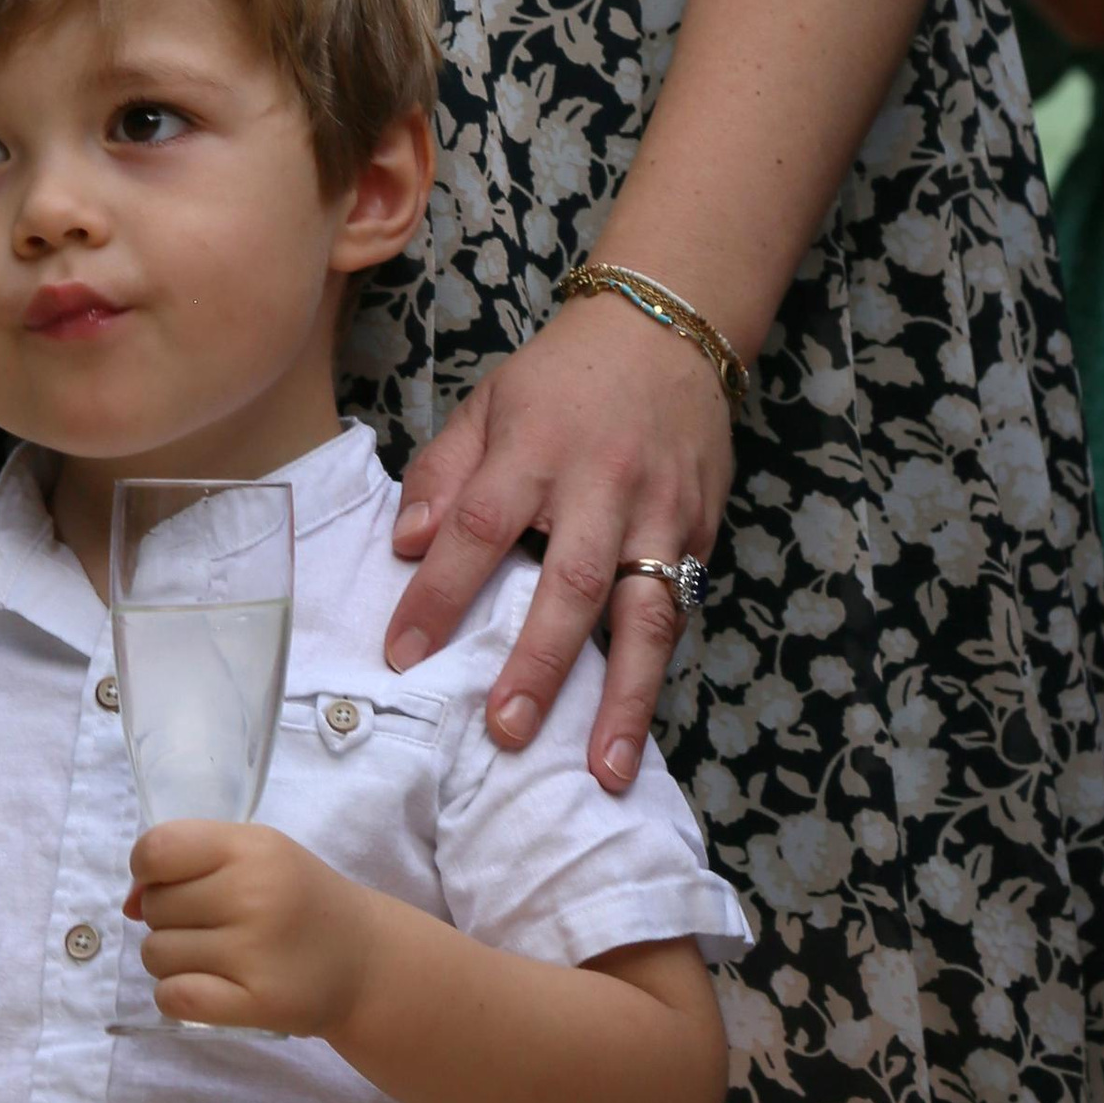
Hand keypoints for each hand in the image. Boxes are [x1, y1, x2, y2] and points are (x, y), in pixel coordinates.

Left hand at [126, 819, 373, 1036]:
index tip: (166, 883)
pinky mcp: (256, 1004)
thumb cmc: (297, 898)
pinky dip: (176, 995)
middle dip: (165, 917)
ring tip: (211, 955)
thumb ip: (190, 861)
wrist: (362, 958)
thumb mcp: (255, 856)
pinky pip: (174, 997)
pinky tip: (204, 986)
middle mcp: (252, 895)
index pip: (157, 849)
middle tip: (207, 923)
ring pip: (156, 954)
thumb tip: (127, 901)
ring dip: (171, 958)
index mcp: (250, 848)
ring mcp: (254, 952)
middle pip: (154, 907)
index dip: (146, 869)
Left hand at [384, 293, 731, 790]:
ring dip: (625, 697)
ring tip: (603, 771)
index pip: (478, 527)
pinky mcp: (700, 532)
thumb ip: (443, 473)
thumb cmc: (560, 380)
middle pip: (571, 581)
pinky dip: (659, 670)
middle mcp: (601, 485)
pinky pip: (678, 609)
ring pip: (646, 613)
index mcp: (534, 449)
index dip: (439, 592)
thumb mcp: (488, 403)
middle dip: (538, 663)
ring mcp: (660, 512)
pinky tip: (639, 727)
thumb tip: (404, 547)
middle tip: (505, 731)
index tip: (403, 653)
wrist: (666, 331)